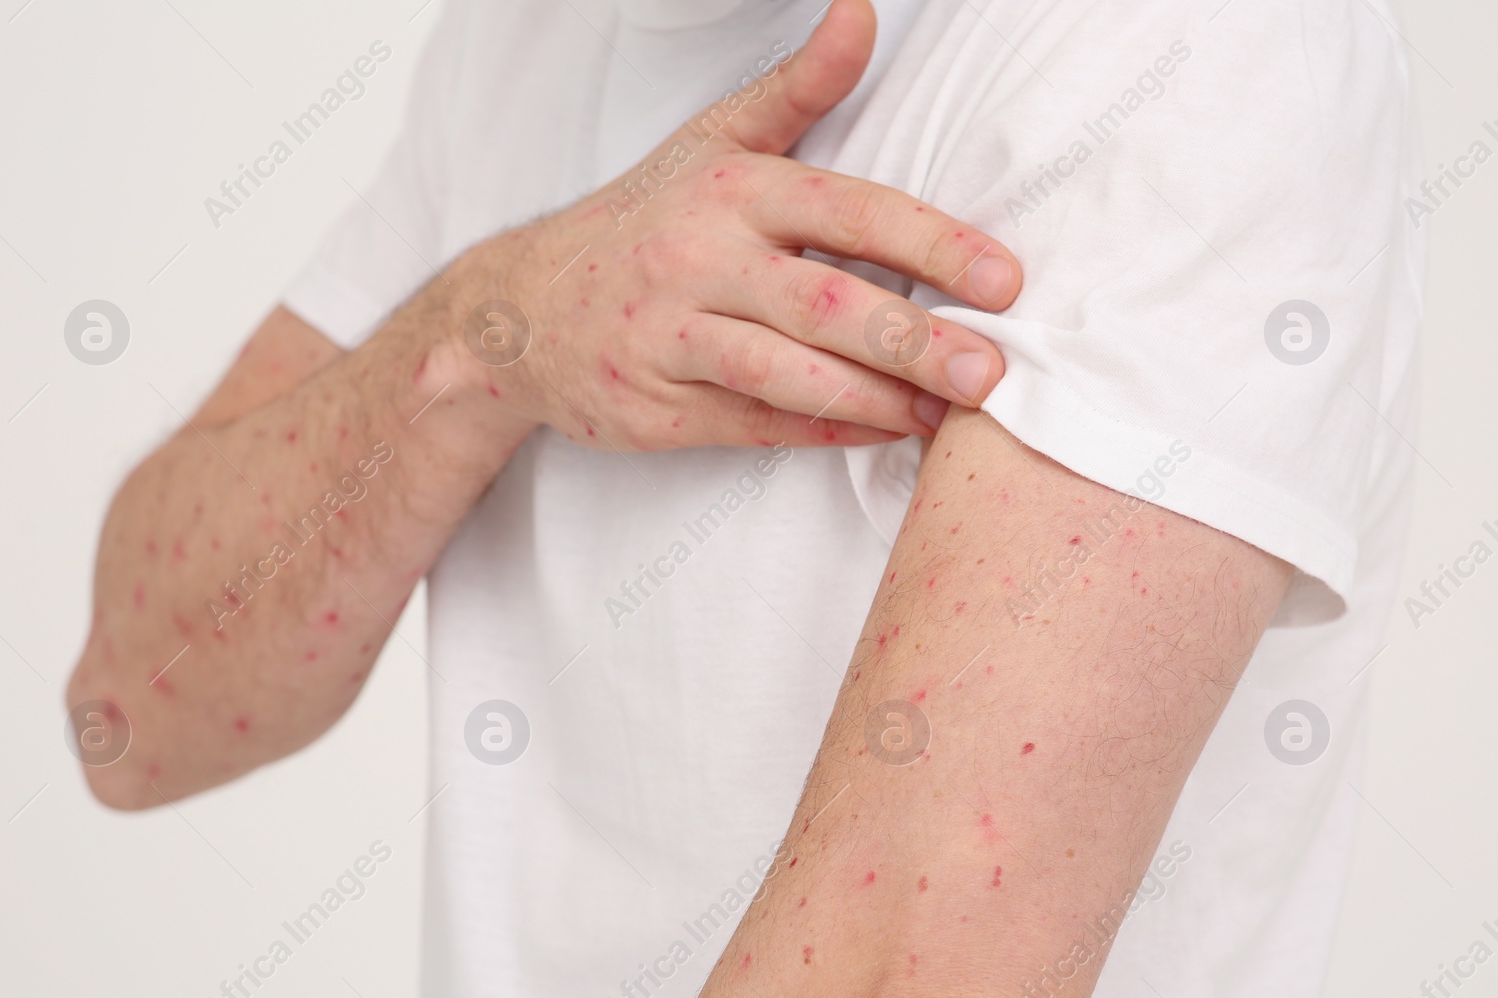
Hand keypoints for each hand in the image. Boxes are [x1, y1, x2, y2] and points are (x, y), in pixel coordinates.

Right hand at [439, 0, 1020, 450]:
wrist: (518, 308)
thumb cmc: (641, 224)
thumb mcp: (712, 142)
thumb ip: (799, 89)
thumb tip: (864, 14)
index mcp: (730, 190)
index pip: (849, 211)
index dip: (932, 246)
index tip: (1003, 281)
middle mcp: (698, 261)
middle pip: (823, 304)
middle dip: (914, 341)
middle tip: (989, 372)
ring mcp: (670, 339)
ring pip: (785, 374)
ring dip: (873, 398)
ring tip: (946, 414)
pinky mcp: (653, 407)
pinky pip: (748, 423)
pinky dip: (817, 431)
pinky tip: (876, 432)